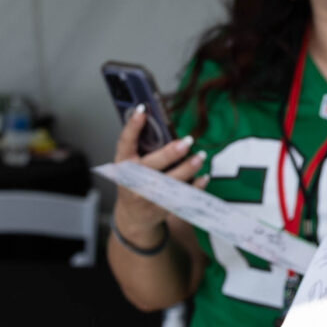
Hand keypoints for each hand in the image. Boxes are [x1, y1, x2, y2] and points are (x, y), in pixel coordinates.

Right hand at [111, 105, 202, 247]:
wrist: (134, 217)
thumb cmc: (133, 184)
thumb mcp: (129, 166)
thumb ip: (140, 147)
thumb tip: (158, 122)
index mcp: (123, 165)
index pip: (125, 143)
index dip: (132, 126)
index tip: (143, 110)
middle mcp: (133, 180)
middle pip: (152, 165)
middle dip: (171, 153)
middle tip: (187, 142)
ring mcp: (147, 196)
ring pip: (171, 181)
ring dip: (188, 168)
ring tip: (200, 156)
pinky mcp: (162, 206)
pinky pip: (182, 196)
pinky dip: (196, 186)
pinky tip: (204, 176)